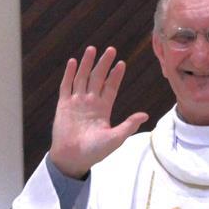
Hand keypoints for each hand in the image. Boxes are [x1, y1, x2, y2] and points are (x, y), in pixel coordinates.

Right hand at [49, 46, 147, 177]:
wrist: (73, 159)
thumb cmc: (94, 151)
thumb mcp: (115, 138)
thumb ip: (129, 125)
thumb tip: (145, 115)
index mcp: (103, 109)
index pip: (110, 87)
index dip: (115, 75)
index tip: (122, 63)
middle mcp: (90, 102)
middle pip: (98, 78)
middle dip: (104, 64)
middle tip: (111, 49)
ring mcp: (76, 102)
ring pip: (82, 78)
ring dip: (87, 64)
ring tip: (92, 49)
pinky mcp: (63, 105)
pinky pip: (66, 86)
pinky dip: (69, 74)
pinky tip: (73, 62)